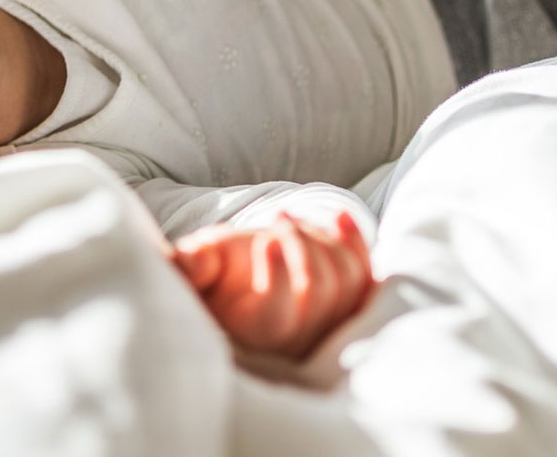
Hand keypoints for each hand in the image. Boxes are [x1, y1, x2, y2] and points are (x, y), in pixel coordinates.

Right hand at [172, 211, 377, 359]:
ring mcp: (328, 325)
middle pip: (318, 290)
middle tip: (278, 219)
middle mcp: (297, 339)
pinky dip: (358, 245)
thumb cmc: (213, 273)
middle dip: (301, 243)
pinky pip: (366, 279)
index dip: (278, 276)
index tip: (264, 240)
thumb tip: (190, 262)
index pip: (277, 315)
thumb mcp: (192, 266)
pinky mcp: (348, 307)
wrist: (238, 279)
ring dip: (323, 239)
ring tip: (290, 220)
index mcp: (254, 334)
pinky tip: (339, 217)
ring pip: (346, 280)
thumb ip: (189, 265)